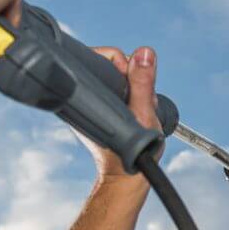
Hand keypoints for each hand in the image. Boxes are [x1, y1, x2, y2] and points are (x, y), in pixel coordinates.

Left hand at [80, 45, 158, 181]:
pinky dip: (128, 97)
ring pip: (115, 81)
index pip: (103, 58)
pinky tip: (134, 111)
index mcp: (88, 96)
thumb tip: (143, 53)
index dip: (123, 64)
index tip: (134, 83)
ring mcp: (91, 106)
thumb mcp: (143, 114)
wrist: (128, 176)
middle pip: (111, 68)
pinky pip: (115, 93)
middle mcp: (85, 98)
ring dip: (132, 89)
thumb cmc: (134, 152)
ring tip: (138, 109)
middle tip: (139, 101)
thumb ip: (142, 83)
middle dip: (131, 78)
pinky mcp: (98, 112)